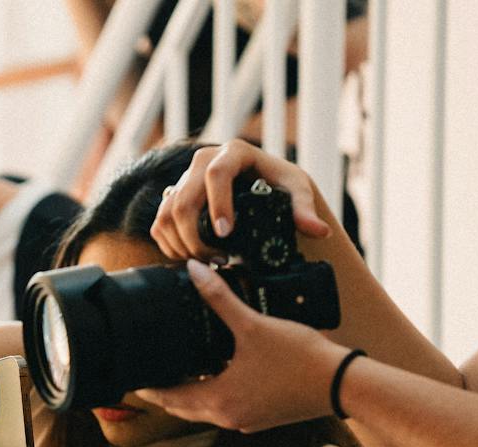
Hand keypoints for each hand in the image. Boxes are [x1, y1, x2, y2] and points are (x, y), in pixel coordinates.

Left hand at [139, 261, 348, 432]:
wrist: (343, 384)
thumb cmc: (300, 357)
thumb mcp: (254, 324)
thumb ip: (219, 298)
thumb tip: (193, 271)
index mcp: (218, 400)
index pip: (168, 398)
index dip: (149, 388)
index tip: (133, 378)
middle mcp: (227, 418)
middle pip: (183, 408)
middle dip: (167, 392)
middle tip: (153, 372)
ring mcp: (247, 422)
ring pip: (206, 411)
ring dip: (192, 393)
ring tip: (182, 369)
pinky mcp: (263, 419)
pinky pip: (228, 409)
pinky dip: (217, 396)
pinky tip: (221, 375)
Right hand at [149, 140, 329, 262]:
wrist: (261, 184)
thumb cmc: (280, 185)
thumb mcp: (296, 191)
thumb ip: (304, 210)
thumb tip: (318, 231)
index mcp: (234, 152)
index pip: (216, 174)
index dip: (217, 205)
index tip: (224, 234)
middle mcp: (203, 160)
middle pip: (184, 198)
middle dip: (195, 235)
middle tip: (217, 260)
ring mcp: (184, 178)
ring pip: (167, 214)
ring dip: (182, 244)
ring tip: (206, 263)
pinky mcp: (173, 197)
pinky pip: (159, 224)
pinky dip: (169, 245)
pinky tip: (189, 259)